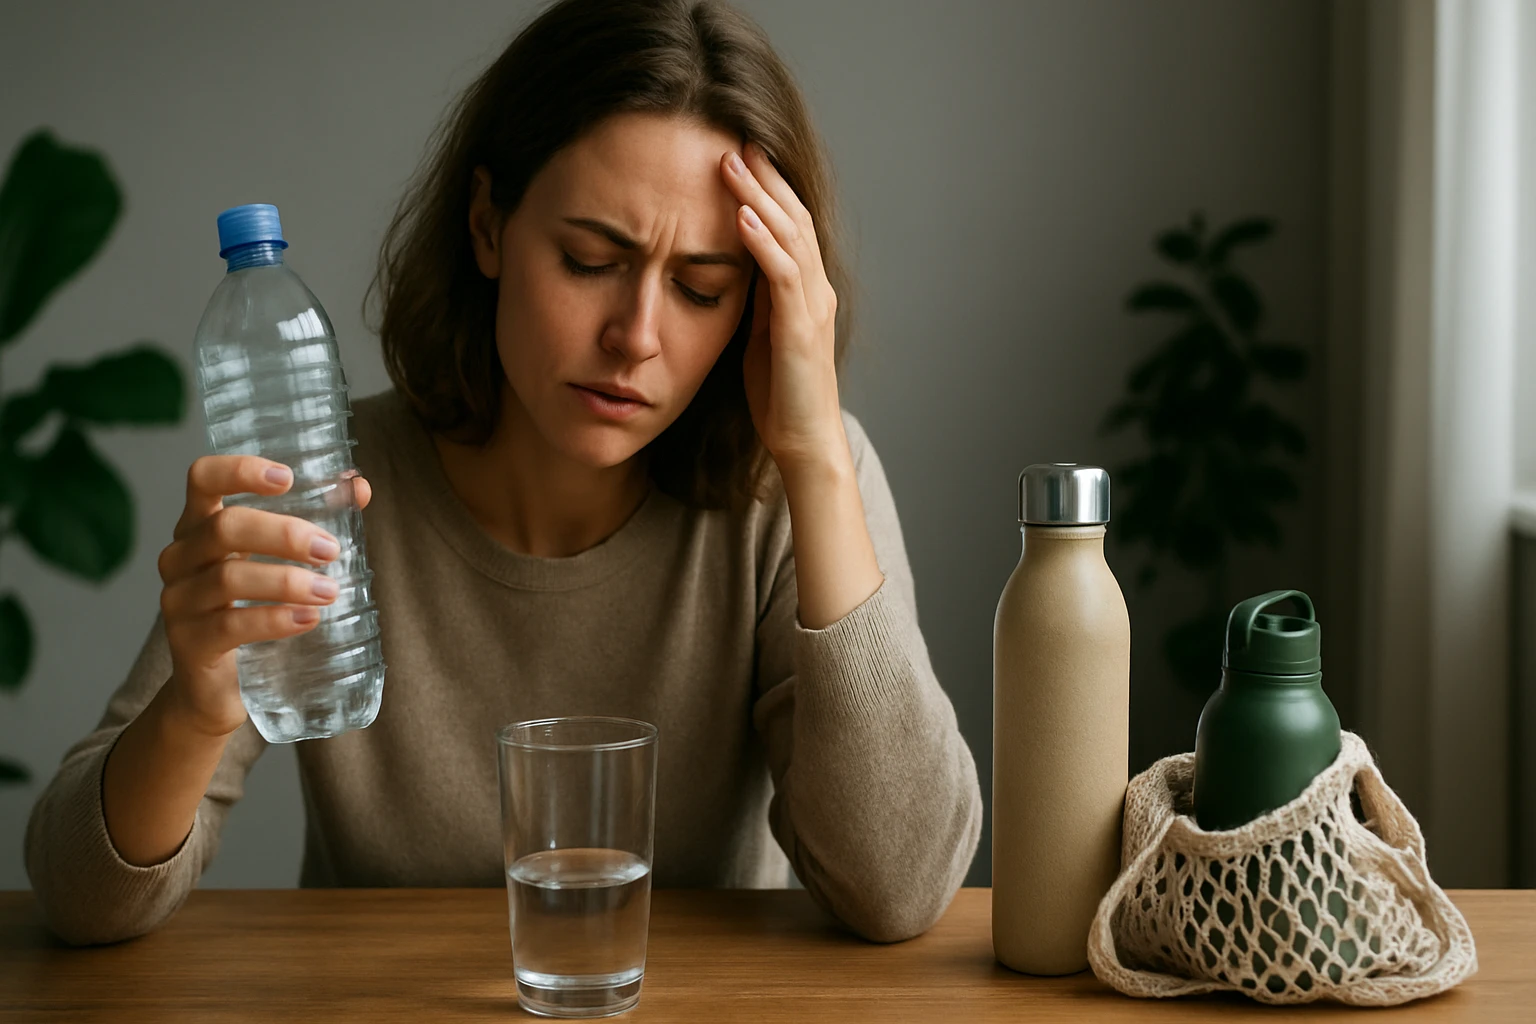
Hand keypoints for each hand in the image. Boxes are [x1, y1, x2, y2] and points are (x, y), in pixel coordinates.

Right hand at [155, 456, 372, 737]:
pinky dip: (274, 619)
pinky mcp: (188, 645)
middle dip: (283, 534)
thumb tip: (359, 486)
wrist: (216, 688)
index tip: (288, 478)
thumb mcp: (277, 562)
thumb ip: (317, 520)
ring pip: (228, 579)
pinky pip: (230, 626)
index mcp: (199, 526)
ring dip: (287, 582)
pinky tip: (308, 619)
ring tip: (329, 591)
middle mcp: (180, 557)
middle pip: (224, 528)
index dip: (239, 470)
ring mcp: (178, 601)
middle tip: (331, 550)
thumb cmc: (251, 609)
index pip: (202, 479)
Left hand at [721, 142, 846, 472]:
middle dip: (765, 177)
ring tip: (732, 162)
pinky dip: (763, 241)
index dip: (768, 188)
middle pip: (795, 218)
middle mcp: (817, 290)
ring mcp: (813, 307)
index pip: (790, 225)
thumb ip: (755, 298)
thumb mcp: (761, 334)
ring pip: (791, 236)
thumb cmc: (780, 395)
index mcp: (807, 290)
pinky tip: (742, 215)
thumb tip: (732, 264)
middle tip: (736, 139)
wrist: (804, 441)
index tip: (739, 154)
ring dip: (760, 196)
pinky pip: (783, 274)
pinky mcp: (800, 328)